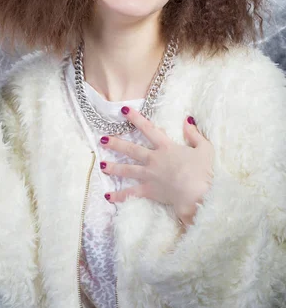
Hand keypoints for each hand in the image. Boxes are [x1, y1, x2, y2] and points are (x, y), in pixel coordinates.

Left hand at [99, 106, 214, 226]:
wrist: (197, 194)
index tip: (124, 110)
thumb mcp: (204, 148)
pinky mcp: (149, 191)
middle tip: (102, 139)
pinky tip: (108, 197)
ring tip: (101, 165)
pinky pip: (131, 193)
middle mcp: (154, 159)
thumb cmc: (203, 171)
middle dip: (116, 144)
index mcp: (166, 147)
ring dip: (113, 167)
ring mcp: (149, 176)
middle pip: (131, 150)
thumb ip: (194, 134)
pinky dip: (119, 196)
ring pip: (127, 170)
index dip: (135, 118)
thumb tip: (187, 120)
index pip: (148, 129)